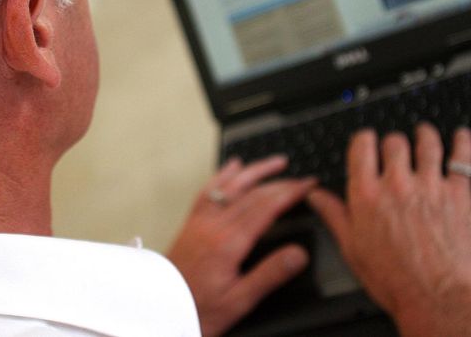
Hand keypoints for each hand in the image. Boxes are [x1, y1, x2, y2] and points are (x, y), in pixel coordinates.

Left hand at [167, 156, 315, 336]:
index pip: (266, 208)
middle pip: (252, 194)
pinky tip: (232, 167)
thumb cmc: (199, 308)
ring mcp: (200, 221)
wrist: (162, 308)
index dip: (290, 193)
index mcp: (229, 243)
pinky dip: (223, 175)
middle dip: (280, 182)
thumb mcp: (240, 301)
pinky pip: (208, 191)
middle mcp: (214, 225)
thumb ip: (269, 275)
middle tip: (302, 179)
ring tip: (275, 162)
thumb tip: (298, 254)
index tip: (309, 185)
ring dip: (254, 171)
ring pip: (230, 186)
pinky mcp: (191, 223)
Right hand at [307, 124, 470, 336]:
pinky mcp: (458, 195)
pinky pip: (462, 159)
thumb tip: (316, 196)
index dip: (365, 139)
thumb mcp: (352, 248)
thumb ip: (334, 215)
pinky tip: (462, 136)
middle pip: (394, 142)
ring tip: (424, 133)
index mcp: (367, 195)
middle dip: (393, 142)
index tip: (367, 141)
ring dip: (425, 134)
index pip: (362, 146)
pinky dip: (463, 143)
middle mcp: (397, 185)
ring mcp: (429, 187)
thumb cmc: (394, 280)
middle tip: (396, 147)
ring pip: (427, 143)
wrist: (435, 298)